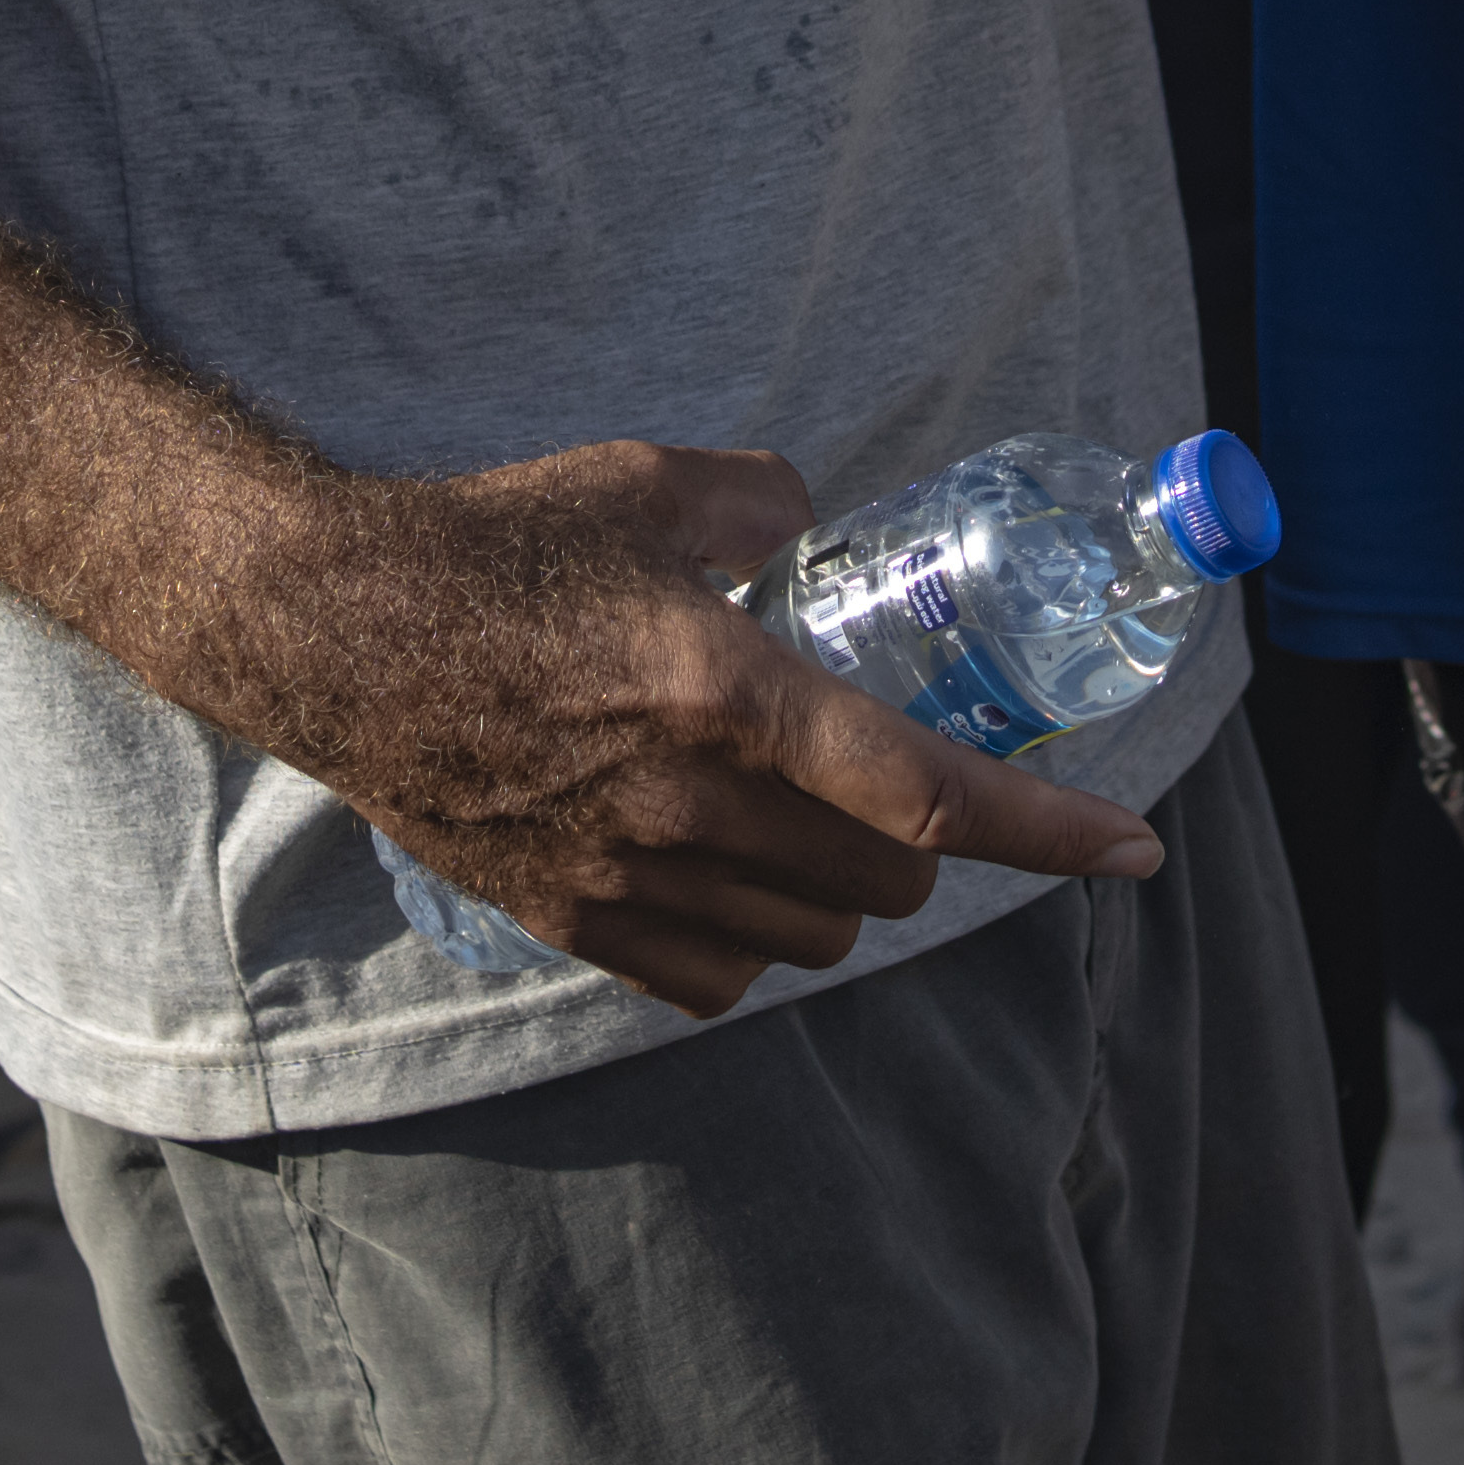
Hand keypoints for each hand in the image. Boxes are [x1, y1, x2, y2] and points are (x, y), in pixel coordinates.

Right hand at [271, 438, 1165, 1017]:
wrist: (329, 633)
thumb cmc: (490, 546)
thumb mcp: (644, 484)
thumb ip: (760, 501)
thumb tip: (811, 524)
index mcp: (731, 693)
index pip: (932, 796)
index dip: (1051, 834)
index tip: (1134, 851)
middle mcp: (694, 803)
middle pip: (888, 883)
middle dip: (923, 842)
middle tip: (891, 780)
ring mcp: (630, 875)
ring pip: (813, 941)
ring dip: (841, 895)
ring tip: (800, 823)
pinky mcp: (573, 919)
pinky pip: (715, 980)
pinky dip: (750, 945)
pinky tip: (723, 876)